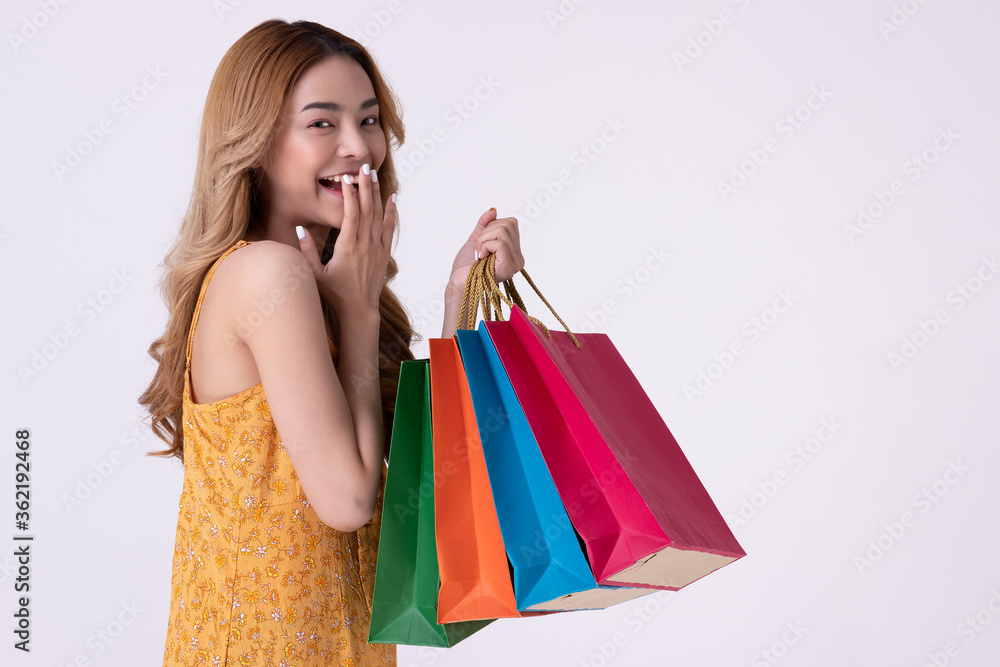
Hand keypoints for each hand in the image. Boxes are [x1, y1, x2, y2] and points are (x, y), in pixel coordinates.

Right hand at [296, 165, 396, 314]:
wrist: (359, 309)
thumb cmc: (335, 292)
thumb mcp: (315, 274)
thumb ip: (307, 251)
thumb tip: (300, 228)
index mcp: (347, 247)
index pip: (351, 214)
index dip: (350, 194)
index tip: (346, 177)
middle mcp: (365, 245)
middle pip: (367, 210)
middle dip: (365, 186)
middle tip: (364, 166)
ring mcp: (376, 248)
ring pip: (378, 216)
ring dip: (376, 194)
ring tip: (374, 175)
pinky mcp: (384, 253)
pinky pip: (388, 228)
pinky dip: (390, 212)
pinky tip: (392, 198)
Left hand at [448, 208, 524, 292]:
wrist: (458, 280)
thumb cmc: (465, 265)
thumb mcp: (476, 238)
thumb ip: (485, 224)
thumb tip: (493, 210)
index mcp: (513, 251)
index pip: (511, 223)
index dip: (492, 227)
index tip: (482, 242)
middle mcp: (518, 258)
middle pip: (508, 224)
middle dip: (487, 232)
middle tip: (479, 249)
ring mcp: (515, 263)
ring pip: (503, 232)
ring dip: (483, 240)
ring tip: (480, 253)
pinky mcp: (508, 267)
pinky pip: (500, 243)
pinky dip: (485, 246)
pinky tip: (481, 257)